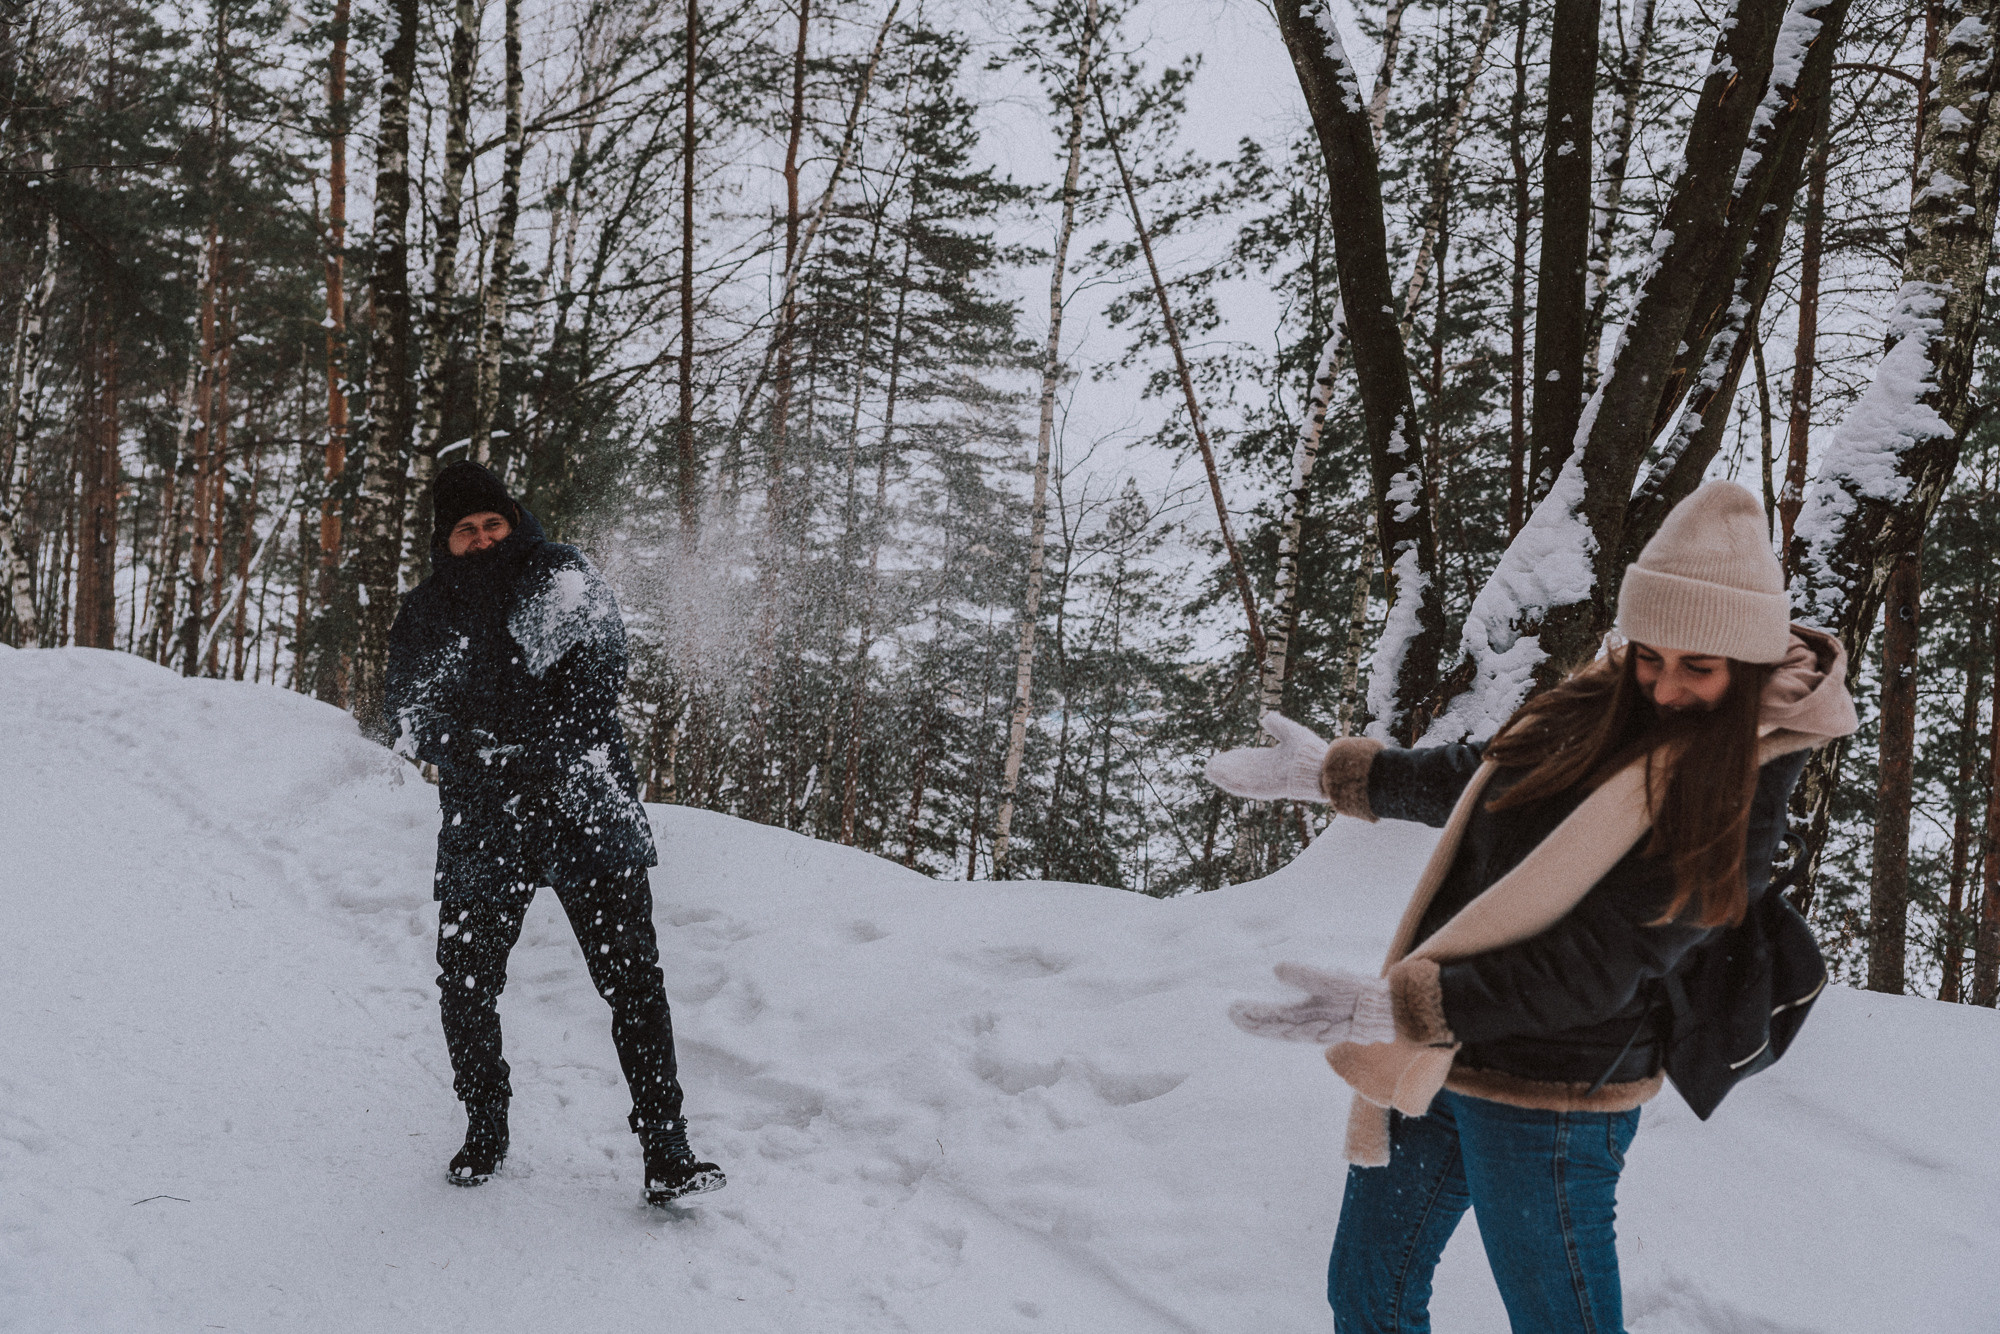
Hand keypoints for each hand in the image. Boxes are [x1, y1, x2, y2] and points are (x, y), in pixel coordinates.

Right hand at [1204, 713, 1330, 802]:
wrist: (1320, 768)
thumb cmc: (1310, 751)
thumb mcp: (1291, 732)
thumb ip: (1278, 725)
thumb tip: (1265, 716)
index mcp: (1273, 761)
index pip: (1249, 761)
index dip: (1235, 759)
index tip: (1222, 757)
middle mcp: (1267, 773)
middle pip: (1241, 771)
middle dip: (1226, 768)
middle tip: (1210, 766)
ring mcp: (1266, 781)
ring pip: (1240, 780)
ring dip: (1224, 776)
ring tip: (1209, 770)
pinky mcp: (1265, 788)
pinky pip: (1244, 786)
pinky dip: (1231, 781)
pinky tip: (1219, 776)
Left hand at [1229, 962, 1396, 1045]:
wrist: (1384, 1013)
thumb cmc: (1359, 996)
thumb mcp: (1332, 981)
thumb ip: (1305, 976)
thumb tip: (1277, 968)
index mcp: (1307, 1021)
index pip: (1271, 1021)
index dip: (1250, 1016)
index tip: (1232, 1009)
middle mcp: (1308, 1029)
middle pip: (1273, 1028)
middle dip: (1252, 1022)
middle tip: (1232, 1013)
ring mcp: (1315, 1030)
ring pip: (1282, 1030)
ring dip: (1263, 1024)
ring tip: (1246, 1016)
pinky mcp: (1323, 1026)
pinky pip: (1294, 1028)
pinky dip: (1279, 1023)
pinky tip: (1276, 1019)